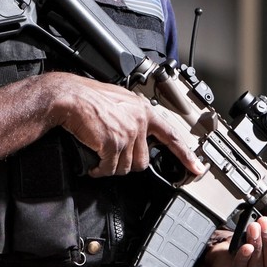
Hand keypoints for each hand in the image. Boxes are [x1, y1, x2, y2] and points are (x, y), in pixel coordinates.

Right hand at [45, 73, 202, 179]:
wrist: (69, 97)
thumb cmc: (88, 98)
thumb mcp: (119, 101)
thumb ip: (133, 118)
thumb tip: (138, 135)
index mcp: (144, 110)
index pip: (171, 136)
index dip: (186, 155)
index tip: (197, 167)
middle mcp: (139, 122)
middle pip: (143, 161)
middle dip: (126, 163)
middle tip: (112, 156)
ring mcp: (128, 133)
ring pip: (126, 167)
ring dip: (111, 167)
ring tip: (99, 156)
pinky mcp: (113, 143)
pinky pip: (109, 169)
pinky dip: (99, 169)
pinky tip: (93, 162)